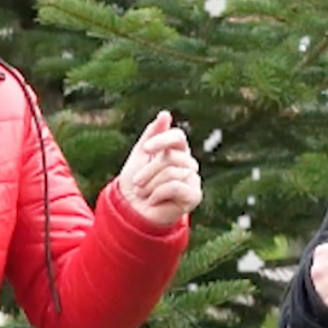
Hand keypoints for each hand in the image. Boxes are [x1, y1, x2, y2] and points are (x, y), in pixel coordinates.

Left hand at [117, 110, 201, 227]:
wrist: (132, 213)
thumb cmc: (135, 184)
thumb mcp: (139, 156)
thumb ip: (151, 135)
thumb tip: (166, 114)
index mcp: (176, 151)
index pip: (178, 137)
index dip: (162, 140)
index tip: (146, 149)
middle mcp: (188, 163)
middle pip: (171, 157)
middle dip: (148, 170)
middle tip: (137, 183)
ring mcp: (193, 179)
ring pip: (172, 172)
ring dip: (150, 184)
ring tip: (144, 194)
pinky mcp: (194, 196)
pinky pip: (176, 186)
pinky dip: (158, 194)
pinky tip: (153, 200)